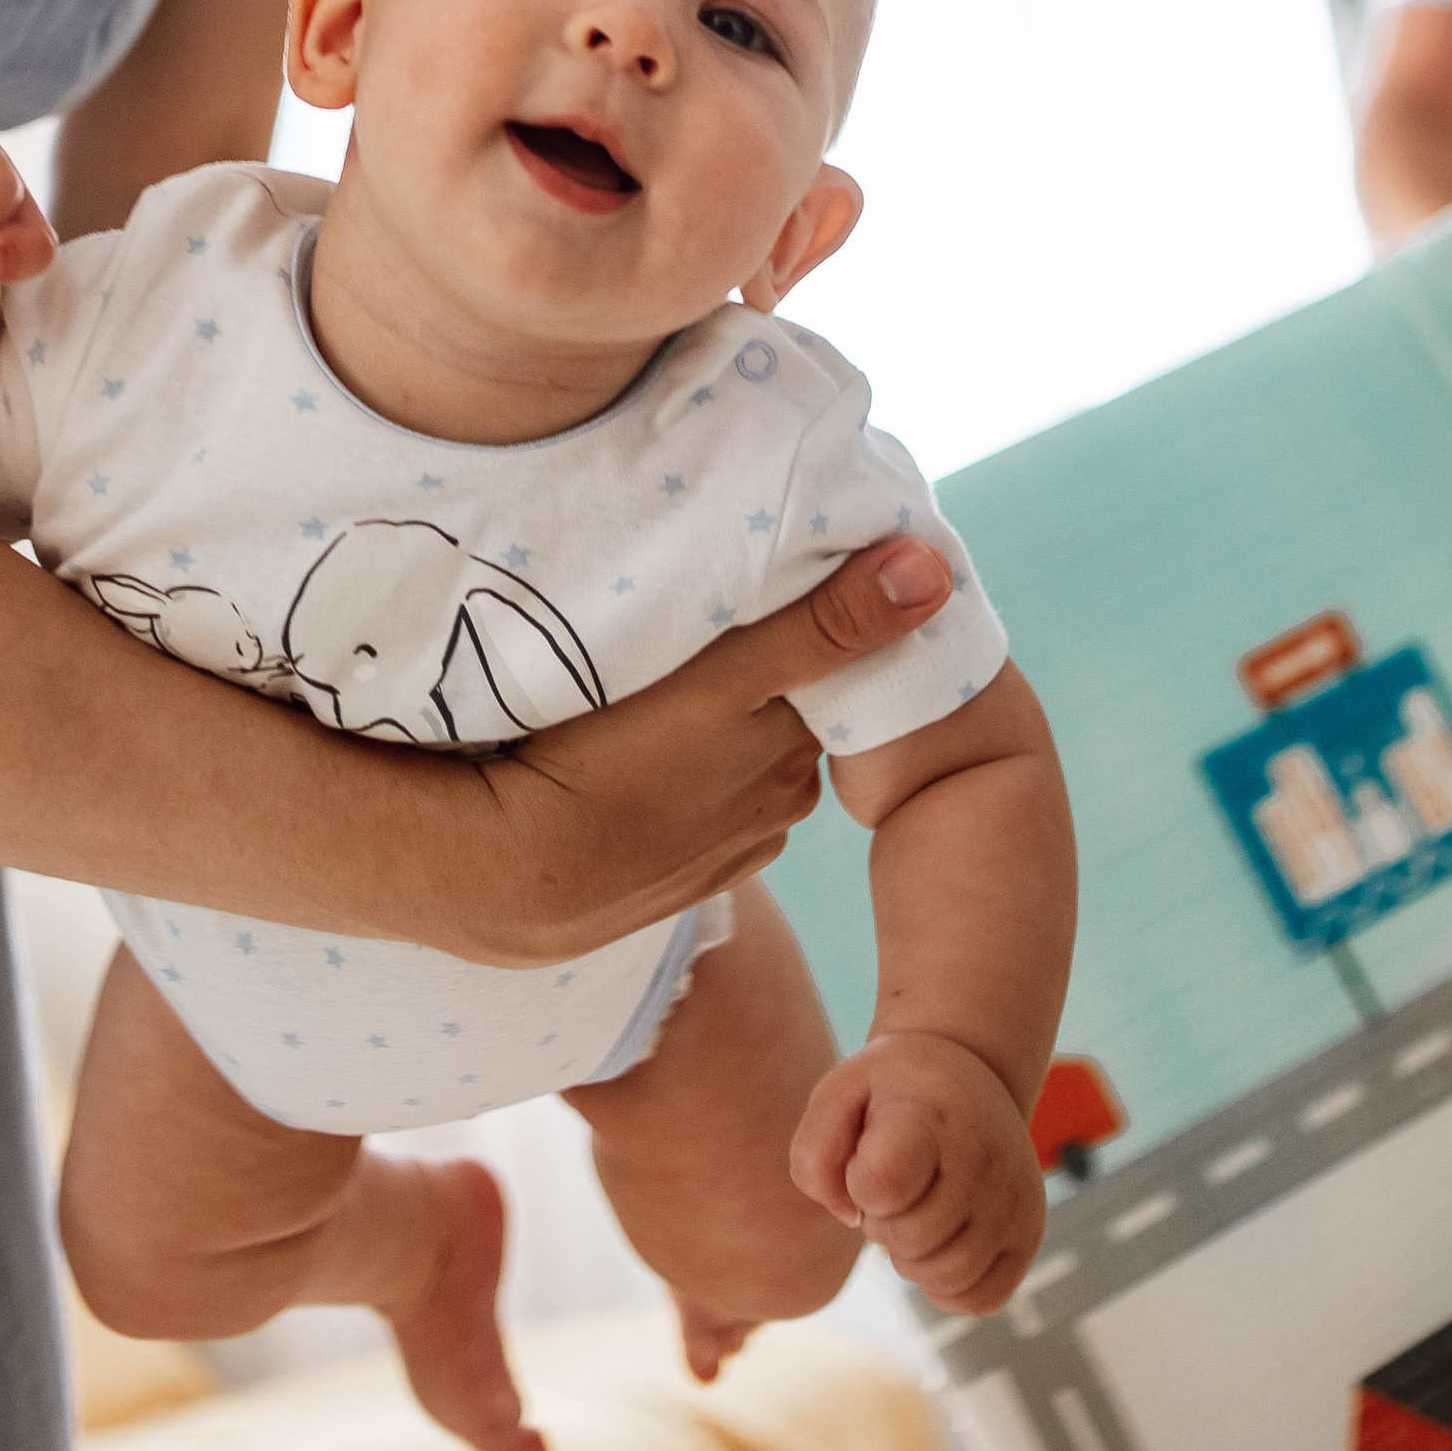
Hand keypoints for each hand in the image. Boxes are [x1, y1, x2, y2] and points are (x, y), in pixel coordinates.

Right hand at [444, 536, 957, 963]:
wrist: (517, 878)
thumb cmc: (613, 763)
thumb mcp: (726, 680)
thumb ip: (826, 626)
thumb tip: (934, 570)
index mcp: (793, 746)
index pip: (824, 672)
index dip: (804, 631)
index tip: (766, 592)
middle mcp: (778, 802)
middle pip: (785, 720)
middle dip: (762, 687)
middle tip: (703, 646)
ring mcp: (729, 847)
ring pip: (743, 768)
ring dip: (721, 742)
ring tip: (663, 711)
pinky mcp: (682, 880)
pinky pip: (705, 816)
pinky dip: (688, 793)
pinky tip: (643, 774)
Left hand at [789, 1029, 1045, 1315]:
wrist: (971, 1072)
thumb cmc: (892, 1092)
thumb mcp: (840, 1095)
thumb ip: (816, 1154)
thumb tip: (849, 1217)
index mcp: (934, 1119)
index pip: (882, 1185)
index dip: (858, 1184)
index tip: (868, 1153)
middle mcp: (987, 1162)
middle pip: (908, 1240)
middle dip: (881, 1221)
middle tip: (893, 1183)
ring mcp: (1016, 1203)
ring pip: (944, 1278)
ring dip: (912, 1256)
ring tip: (916, 1208)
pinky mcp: (1029, 1237)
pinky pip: (979, 1300)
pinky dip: (947, 1285)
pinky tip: (940, 1240)